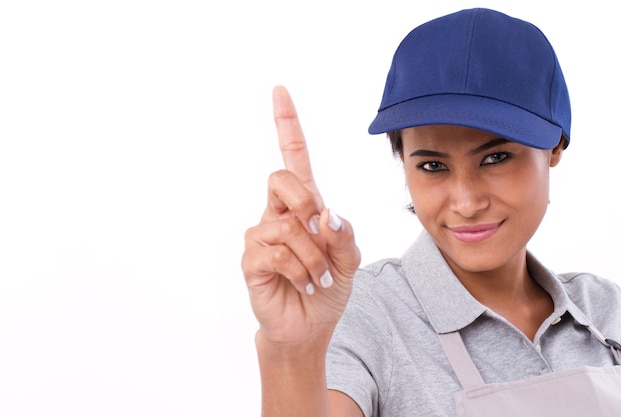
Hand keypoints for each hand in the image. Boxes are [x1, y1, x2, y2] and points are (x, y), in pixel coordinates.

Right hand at [241, 86, 360, 348]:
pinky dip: (300, 272)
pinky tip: (303, 284)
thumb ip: (344, 234)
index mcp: (304, 205)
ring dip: (315, 257)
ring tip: (319, 278)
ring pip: (288, 226)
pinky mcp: (252, 260)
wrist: (311, 324)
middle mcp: (278, 213)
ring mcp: (262, 235)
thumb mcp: (350, 259)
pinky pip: (276, 253)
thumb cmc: (328, 286)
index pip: (294, 158)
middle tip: (320, 233)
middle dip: (306, 202)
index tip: (280, 91)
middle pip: (281, 178)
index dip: (287, 125)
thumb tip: (326, 213)